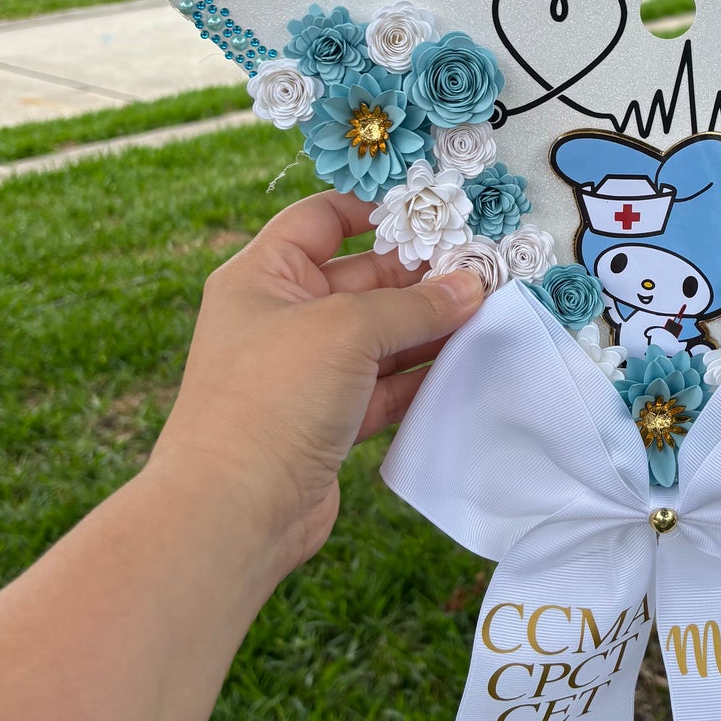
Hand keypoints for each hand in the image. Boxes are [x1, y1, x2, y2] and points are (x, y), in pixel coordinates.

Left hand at [149, 190, 483, 575]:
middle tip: (482, 273)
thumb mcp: (346, 331)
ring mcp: (304, 372)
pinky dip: (419, 377)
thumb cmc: (272, 397)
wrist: (233, 511)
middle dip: (420, 276)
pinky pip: (383, 386)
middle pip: (361, 279)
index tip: (434, 212)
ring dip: (428, 328)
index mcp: (263, 276)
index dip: (374, 210)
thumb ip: (414, 305)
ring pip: (378, 336)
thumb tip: (472, 286)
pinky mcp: (327, 422)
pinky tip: (465, 366)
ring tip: (488, 317)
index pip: (321, 219)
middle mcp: (281, 317)